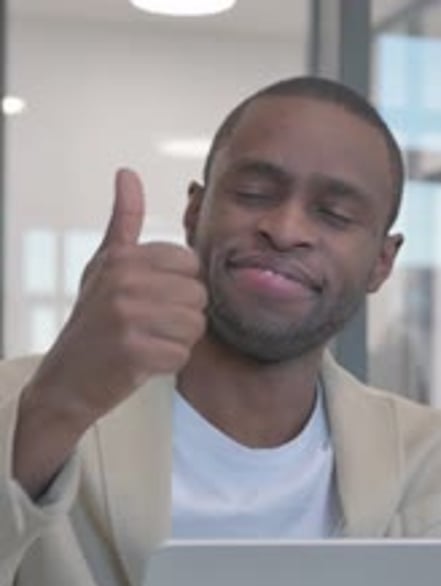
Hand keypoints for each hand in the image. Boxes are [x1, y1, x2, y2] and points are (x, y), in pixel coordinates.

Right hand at [14, 168, 206, 496]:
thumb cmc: (92, 323)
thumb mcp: (103, 266)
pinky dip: (169, 363)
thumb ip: (123, 223)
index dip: (179, 287)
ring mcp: (128, 318)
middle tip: (152, 327)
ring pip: (195, 325)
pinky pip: (182, 354)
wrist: (67, 381)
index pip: (189, 264)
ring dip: (178, 340)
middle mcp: (124, 283)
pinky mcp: (135, 353)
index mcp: (122, 258)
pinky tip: (145, 362)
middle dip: (183, 316)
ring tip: (150, 342)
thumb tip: (127, 173)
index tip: (153, 301)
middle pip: (197, 295)